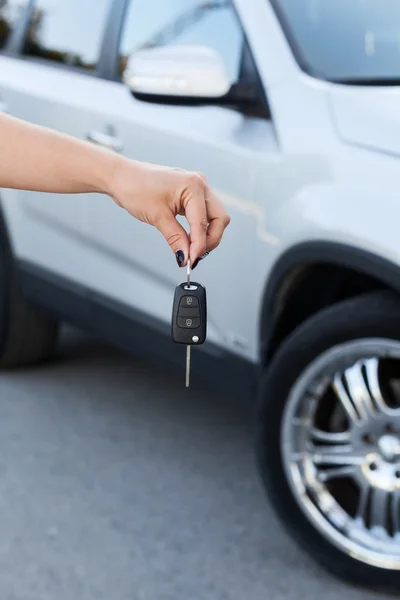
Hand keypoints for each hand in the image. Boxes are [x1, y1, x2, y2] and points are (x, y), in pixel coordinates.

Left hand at [109, 159, 229, 266]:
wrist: (121, 177)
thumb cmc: (135, 188)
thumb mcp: (158, 217)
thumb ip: (176, 238)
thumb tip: (186, 257)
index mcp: (194, 186)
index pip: (204, 222)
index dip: (199, 245)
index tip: (191, 261)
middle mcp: (200, 184)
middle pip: (219, 219)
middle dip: (210, 240)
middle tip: (195, 256)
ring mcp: (196, 188)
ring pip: (213, 217)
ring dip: (206, 235)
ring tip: (191, 249)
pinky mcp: (190, 194)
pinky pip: (203, 213)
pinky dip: (198, 228)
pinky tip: (189, 239)